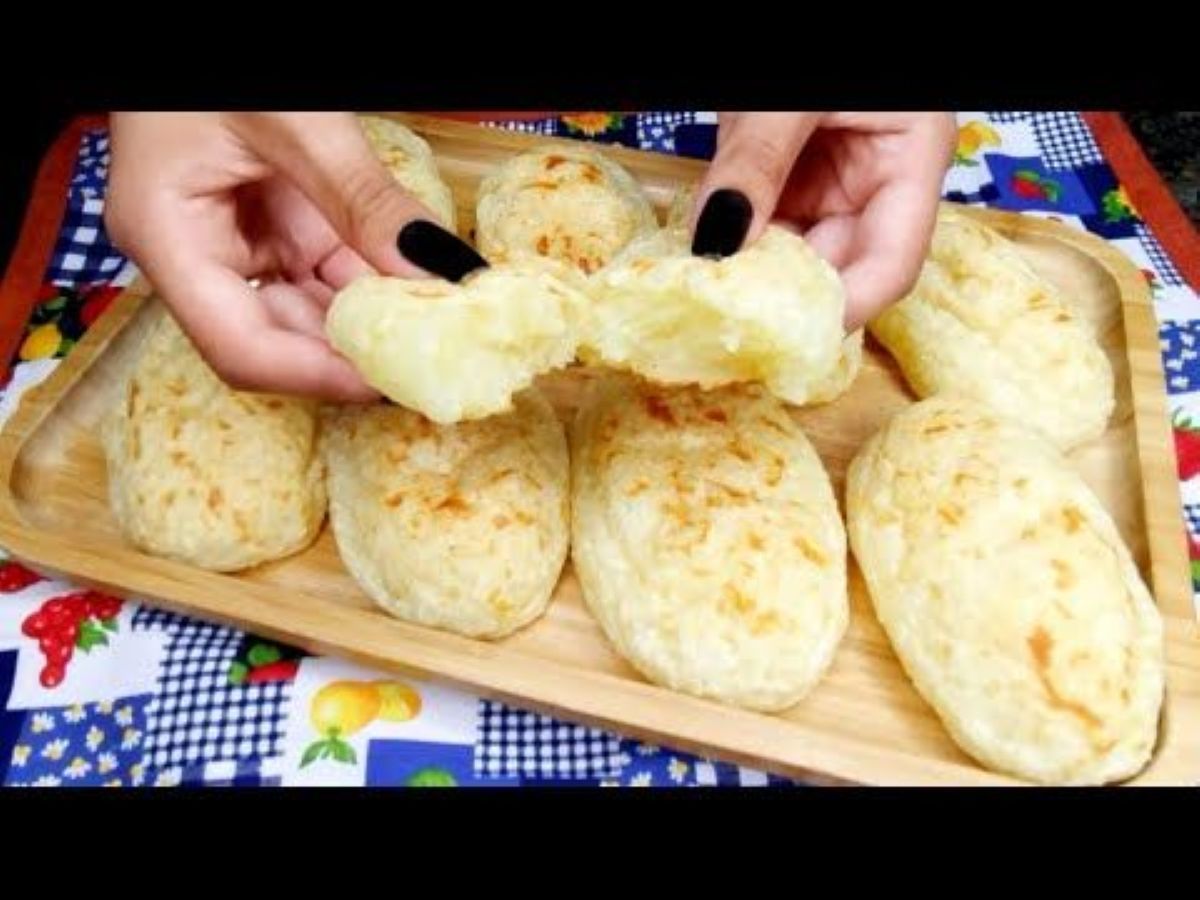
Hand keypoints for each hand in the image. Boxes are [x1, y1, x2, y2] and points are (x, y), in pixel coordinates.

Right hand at [105, 112, 484, 400]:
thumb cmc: (216, 49)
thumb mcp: (295, 119)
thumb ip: (364, 199)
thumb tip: (439, 271)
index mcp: (167, 235)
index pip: (239, 348)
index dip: (320, 376)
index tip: (394, 382)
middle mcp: (191, 250)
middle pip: (275, 337)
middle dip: (355, 351)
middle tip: (434, 360)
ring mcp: (226, 236)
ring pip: (304, 306)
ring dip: (370, 317)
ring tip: (437, 325)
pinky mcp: (261, 218)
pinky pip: (317, 268)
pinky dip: (367, 279)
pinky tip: (415, 287)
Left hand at [688, 113, 955, 328]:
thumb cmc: (825, 26)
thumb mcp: (788, 96)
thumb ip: (756, 162)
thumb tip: (715, 242)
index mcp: (914, 158)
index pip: (892, 264)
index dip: (844, 309)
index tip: (786, 336)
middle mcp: (877, 181)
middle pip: (838, 267)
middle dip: (783, 296)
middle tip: (722, 323)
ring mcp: (832, 179)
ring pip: (793, 252)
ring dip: (749, 273)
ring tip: (700, 294)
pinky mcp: (790, 173)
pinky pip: (762, 222)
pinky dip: (730, 240)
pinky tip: (696, 259)